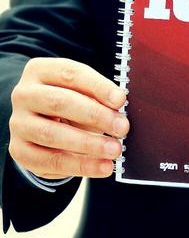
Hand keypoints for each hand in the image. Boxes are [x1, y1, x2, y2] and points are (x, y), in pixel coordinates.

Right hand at [9, 58, 128, 178]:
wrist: (42, 126)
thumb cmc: (69, 103)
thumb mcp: (82, 92)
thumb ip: (97, 95)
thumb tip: (118, 104)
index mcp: (40, 71)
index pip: (70, 74)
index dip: (98, 87)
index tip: (121, 100)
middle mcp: (24, 95)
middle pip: (59, 102)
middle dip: (95, 115)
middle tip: (121, 127)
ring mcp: (18, 123)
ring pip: (52, 134)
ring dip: (88, 144)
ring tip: (114, 150)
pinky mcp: (20, 151)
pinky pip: (50, 161)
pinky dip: (80, 165)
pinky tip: (102, 167)